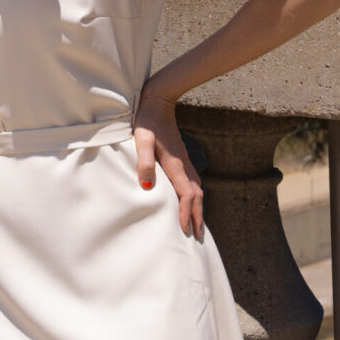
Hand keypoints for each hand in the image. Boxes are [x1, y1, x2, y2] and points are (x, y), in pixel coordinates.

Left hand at [132, 84, 204, 239]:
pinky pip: (193, 182)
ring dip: (198, 208)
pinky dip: (195, 196)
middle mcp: (184, 165)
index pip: (186, 195)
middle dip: (197, 217)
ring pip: (197, 190)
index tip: (184, 231)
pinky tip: (191, 200)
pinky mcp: (182, 157)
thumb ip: (144, 161)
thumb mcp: (141, 139)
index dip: (186, 213)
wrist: (159, 101)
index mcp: (175, 165)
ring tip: (196, 224)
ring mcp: (185, 161)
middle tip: (197, 237)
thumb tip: (146, 186)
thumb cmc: (147, 121)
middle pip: (196, 196)